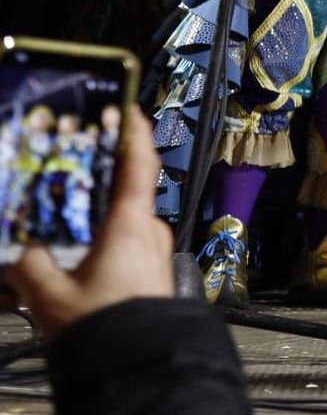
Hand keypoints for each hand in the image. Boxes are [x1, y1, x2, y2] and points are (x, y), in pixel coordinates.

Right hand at [9, 112, 173, 339]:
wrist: (139, 363)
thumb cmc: (110, 327)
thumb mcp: (50, 295)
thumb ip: (30, 266)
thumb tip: (24, 253)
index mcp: (132, 225)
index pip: (140, 164)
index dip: (135, 133)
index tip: (127, 111)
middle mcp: (150, 232)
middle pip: (124, 194)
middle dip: (97, 187)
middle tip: (72, 177)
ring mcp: (155, 251)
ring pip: (124, 222)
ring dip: (98, 221)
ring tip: (66, 226)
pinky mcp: (153, 270)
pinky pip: (128, 244)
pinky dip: (106, 242)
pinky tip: (82, 259)